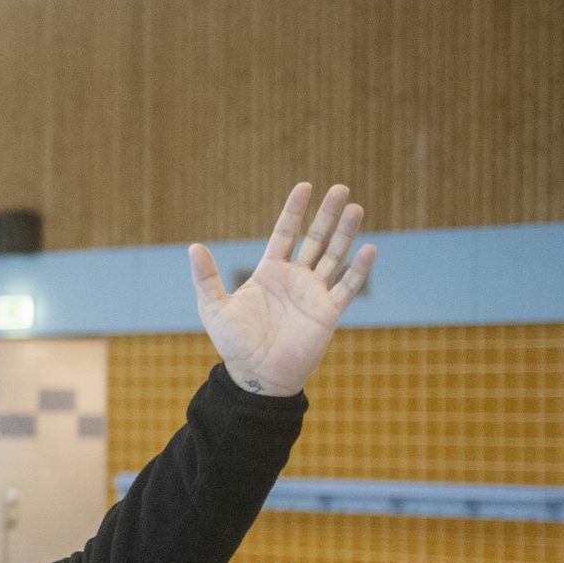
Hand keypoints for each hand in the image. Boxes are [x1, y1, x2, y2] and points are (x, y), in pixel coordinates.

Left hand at [190, 182, 375, 397]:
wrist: (256, 375)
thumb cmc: (234, 344)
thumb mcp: (214, 307)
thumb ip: (206, 278)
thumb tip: (194, 247)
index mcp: (270, 272)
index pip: (285, 233)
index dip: (294, 211)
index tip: (305, 187)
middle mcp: (295, 278)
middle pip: (315, 239)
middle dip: (327, 214)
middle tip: (341, 189)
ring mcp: (314, 293)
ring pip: (334, 256)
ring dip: (345, 233)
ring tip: (356, 208)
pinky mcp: (328, 312)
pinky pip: (347, 287)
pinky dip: (359, 270)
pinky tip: (369, 249)